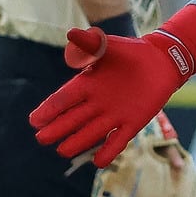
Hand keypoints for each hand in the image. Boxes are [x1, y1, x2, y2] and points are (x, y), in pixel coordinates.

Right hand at [32, 28, 194, 166]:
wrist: (161, 62)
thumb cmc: (132, 52)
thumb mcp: (112, 46)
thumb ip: (93, 44)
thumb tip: (71, 33)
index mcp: (88, 84)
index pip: (64, 99)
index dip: (49, 109)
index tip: (35, 120)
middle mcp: (97, 103)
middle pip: (73, 119)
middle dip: (57, 129)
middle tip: (42, 138)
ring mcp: (114, 115)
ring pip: (91, 132)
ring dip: (77, 141)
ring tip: (62, 151)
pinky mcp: (132, 123)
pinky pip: (118, 140)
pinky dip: (109, 151)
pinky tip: (97, 162)